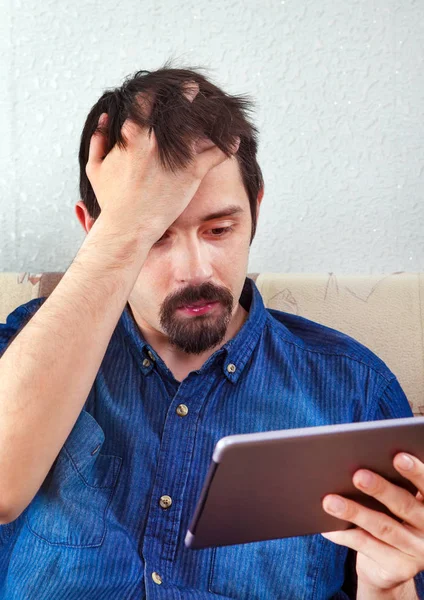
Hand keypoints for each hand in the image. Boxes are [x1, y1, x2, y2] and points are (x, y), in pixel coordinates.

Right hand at [85, 80, 239, 243]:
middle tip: (193, 88)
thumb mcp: (96, 168)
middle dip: (185, 96)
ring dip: (209, 120)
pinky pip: (215, 154)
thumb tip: (104, 119)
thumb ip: (98, 141)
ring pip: (198, 129)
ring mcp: (176, 156)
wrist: (129, 225)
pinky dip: (227, 146)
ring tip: (216, 114)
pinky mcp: (192, 172)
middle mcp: (157, 142)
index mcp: (133, 137)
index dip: (155, 93)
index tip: (161, 89)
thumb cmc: (112, 200)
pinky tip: (235, 141)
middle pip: (176, 111)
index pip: (145, 103)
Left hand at [321, 453, 423, 594]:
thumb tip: (357, 463)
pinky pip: (367, 546)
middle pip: (404, 505)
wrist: (388, 566)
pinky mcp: (401, 568)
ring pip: (383, 527)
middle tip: (358, 476)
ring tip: (330, 501)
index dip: (415, 471)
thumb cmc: (388, 517)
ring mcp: (417, 551)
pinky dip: (345, 534)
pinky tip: (327, 526)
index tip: (398, 456)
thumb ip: (390, 484)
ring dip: (354, 512)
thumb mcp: (395, 501)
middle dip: (380, 489)